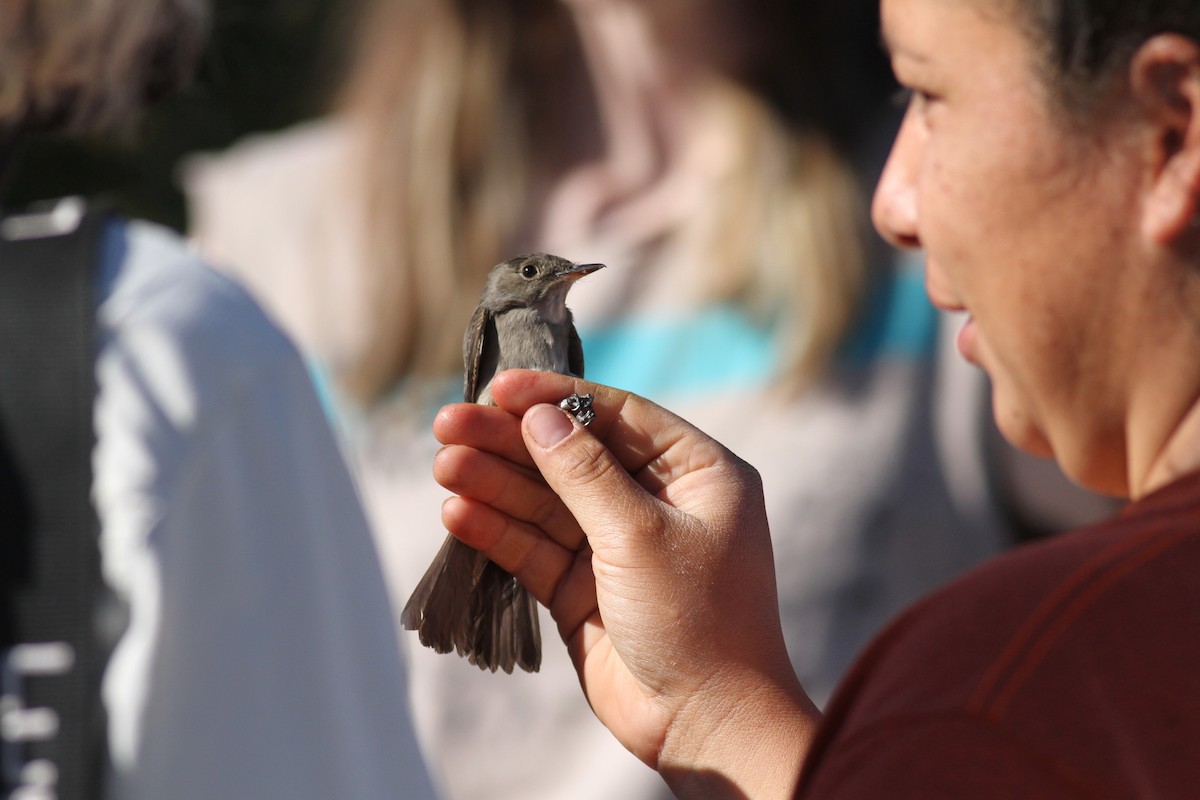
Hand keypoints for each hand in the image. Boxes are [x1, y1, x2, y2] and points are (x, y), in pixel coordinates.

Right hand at [433, 370, 819, 797]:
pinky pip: (534, 548)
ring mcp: (616, 546)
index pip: (617, 416)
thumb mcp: (641, 534)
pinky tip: (458, 511)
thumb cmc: (697, 620)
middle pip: (572, 455)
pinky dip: (497, 531)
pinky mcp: (583, 588)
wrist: (704, 725)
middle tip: (449, 423)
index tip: (501, 387)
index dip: (557, 397)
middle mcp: (656, 501)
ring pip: (546, 502)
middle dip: (512, 440)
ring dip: (495, 483)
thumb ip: (585, 473)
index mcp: (696, 473)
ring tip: (444, 465)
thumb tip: (539, 417)